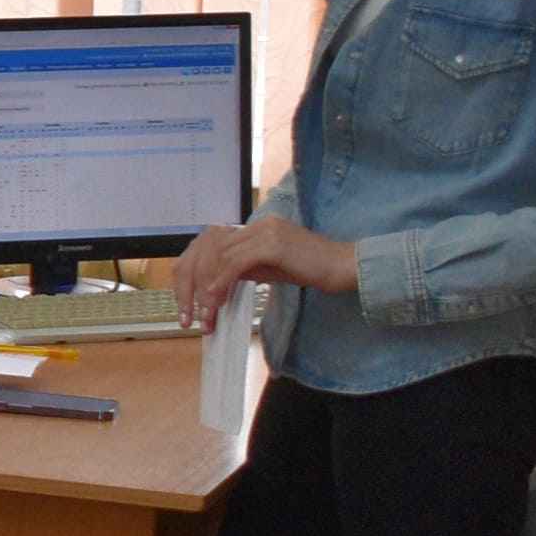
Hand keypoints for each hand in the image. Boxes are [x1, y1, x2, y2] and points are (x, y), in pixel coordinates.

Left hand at [176, 220, 357, 326]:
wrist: (345, 266)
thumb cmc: (313, 269)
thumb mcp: (271, 268)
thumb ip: (246, 267)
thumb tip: (219, 279)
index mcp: (257, 226)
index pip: (213, 242)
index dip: (197, 268)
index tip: (191, 296)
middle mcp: (258, 224)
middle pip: (210, 247)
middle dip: (194, 279)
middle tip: (191, 309)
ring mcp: (266, 231)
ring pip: (220, 256)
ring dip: (208, 286)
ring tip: (206, 312)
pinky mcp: (273, 245)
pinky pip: (237, 263)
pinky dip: (222, 282)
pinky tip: (216, 300)